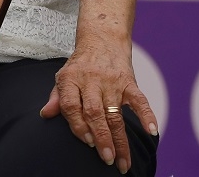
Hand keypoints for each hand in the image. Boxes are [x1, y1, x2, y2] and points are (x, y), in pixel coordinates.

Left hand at [39, 39, 158, 173]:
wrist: (103, 38)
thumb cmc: (81, 64)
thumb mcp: (64, 76)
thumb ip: (56, 98)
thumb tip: (45, 114)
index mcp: (71, 79)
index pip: (72, 106)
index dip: (78, 126)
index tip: (88, 144)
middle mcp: (92, 80)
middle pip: (95, 112)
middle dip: (102, 138)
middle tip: (107, 159)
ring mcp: (112, 81)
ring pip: (115, 113)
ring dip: (120, 138)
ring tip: (122, 160)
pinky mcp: (129, 81)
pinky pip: (139, 100)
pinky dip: (147, 115)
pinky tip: (152, 131)